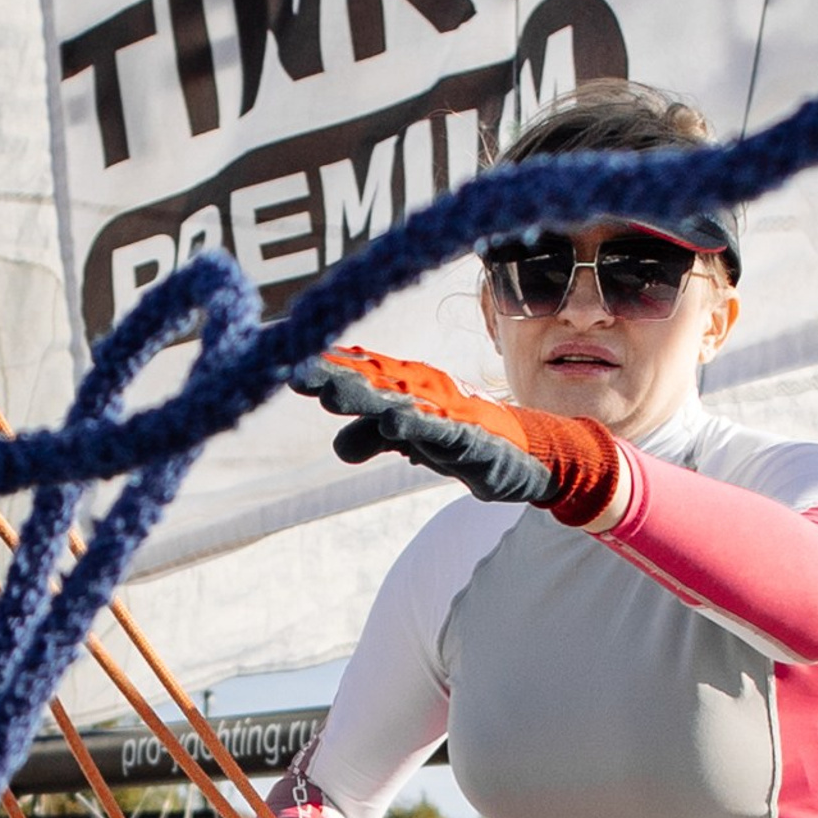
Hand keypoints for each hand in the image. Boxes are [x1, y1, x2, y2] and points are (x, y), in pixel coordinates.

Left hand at [292, 347, 623, 527]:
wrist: (536, 457)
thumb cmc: (470, 441)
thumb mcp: (414, 443)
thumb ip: (373, 440)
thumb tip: (337, 447)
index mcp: (408, 393)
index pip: (360, 378)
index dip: (324, 370)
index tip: (281, 361)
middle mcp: (427, 397)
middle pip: (373, 384)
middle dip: (335, 377)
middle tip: (294, 368)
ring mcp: (453, 419)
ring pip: (402, 404)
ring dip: (366, 397)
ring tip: (330, 392)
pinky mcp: (477, 444)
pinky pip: (445, 435)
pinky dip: (420, 427)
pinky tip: (394, 422)